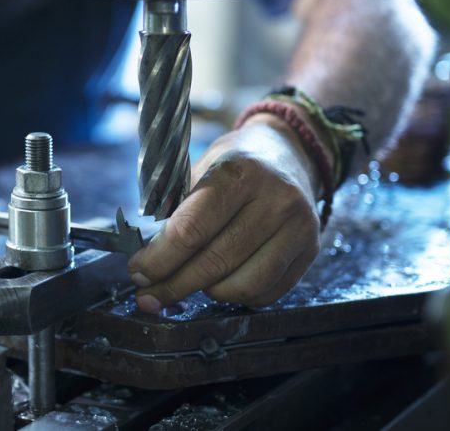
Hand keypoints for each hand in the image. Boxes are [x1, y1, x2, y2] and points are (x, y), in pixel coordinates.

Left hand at [127, 114, 322, 310]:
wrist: (290, 154)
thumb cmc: (235, 165)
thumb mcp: (201, 169)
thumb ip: (176, 210)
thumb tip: (147, 262)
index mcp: (240, 173)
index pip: (191, 230)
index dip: (159, 259)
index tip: (138, 272)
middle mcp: (276, 200)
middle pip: (214, 262)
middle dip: (173, 284)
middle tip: (149, 294)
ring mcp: (299, 228)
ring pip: (242, 286)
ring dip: (207, 292)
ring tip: (190, 281)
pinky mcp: (311, 251)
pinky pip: (266, 293)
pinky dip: (236, 295)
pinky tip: (221, 282)